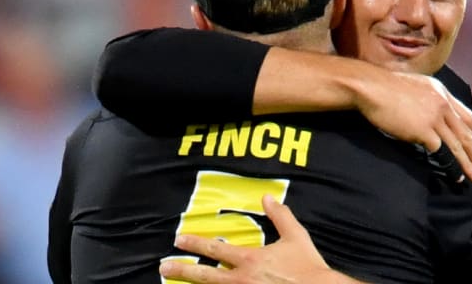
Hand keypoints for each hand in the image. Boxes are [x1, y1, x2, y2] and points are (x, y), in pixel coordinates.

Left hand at [159, 195, 366, 283]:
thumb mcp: (296, 236)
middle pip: (205, 275)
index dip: (195, 243)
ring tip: (173, 283)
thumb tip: (267, 197)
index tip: (179, 239)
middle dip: (183, 269)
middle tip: (164, 266)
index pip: (216, 249)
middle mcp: (242, 280)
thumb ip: (280, 215)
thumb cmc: (307, 266)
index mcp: (250, 260)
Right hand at [356, 72, 471, 182]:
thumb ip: (428, 98)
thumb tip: (431, 113)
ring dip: (469, 163)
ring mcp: (434, 117)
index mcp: (442, 92)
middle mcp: (443, 104)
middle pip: (466, 132)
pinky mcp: (424, 130)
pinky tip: (454, 175)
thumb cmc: (385, 87)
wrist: (371, 88)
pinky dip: (450, 165)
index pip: (467, 115)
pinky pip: (442, 152)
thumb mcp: (415, 86)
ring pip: (458, 144)